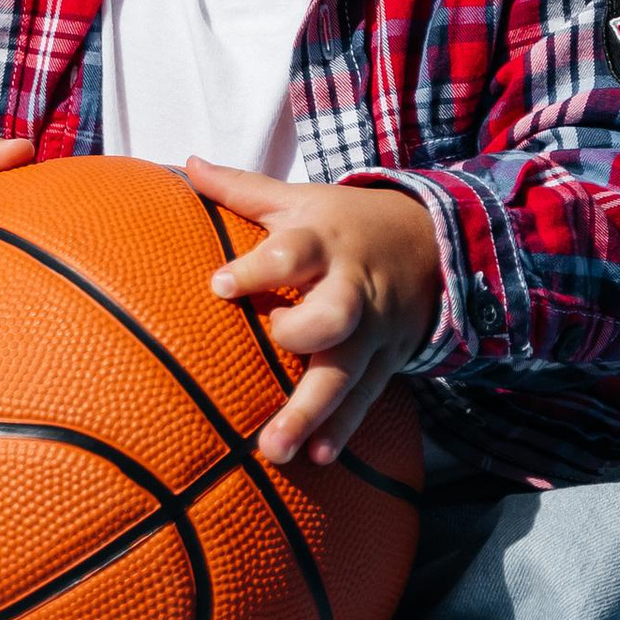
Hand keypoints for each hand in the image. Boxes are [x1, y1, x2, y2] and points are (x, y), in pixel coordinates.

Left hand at [185, 158, 442, 469]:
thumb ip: (241, 188)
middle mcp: (350, 289)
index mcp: (324, 242)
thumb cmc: (344, 222)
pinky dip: (343, 429)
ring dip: (313, 411)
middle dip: (303, 335)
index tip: (219, 285)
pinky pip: (365, 399)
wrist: (432, 242)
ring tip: (275, 449)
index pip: (292, 253)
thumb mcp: (299, 198)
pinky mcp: (384, 361)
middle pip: (333, 314)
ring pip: (346, 373)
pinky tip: (317, 457)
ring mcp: (371, 331)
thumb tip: (186, 162)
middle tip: (273, 346)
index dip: (258, 268)